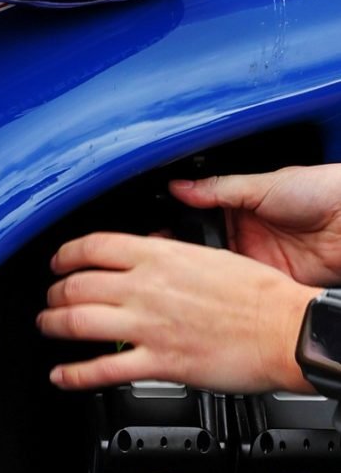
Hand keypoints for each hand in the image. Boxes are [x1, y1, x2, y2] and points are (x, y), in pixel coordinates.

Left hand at [39, 229, 309, 392]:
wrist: (283, 330)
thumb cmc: (257, 294)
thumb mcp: (206, 254)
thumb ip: (168, 254)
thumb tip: (147, 252)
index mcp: (158, 256)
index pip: (92, 247)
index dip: (64, 255)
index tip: (58, 262)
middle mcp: (146, 288)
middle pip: (77, 285)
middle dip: (54, 292)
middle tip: (49, 298)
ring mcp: (149, 326)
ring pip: (79, 322)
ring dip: (53, 325)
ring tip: (46, 326)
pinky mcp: (159, 363)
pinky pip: (103, 369)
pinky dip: (74, 374)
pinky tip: (61, 375)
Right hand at [169, 166, 340, 285]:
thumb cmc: (318, 191)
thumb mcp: (261, 184)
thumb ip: (218, 189)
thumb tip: (179, 187)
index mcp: (238, 205)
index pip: (197, 215)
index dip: (176, 222)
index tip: (154, 228)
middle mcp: (244, 233)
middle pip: (202, 246)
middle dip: (182, 251)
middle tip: (159, 252)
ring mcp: (256, 259)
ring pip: (217, 270)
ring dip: (201, 271)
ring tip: (179, 270)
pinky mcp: (270, 282)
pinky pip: (240, 287)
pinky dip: (226, 288)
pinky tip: (210, 286)